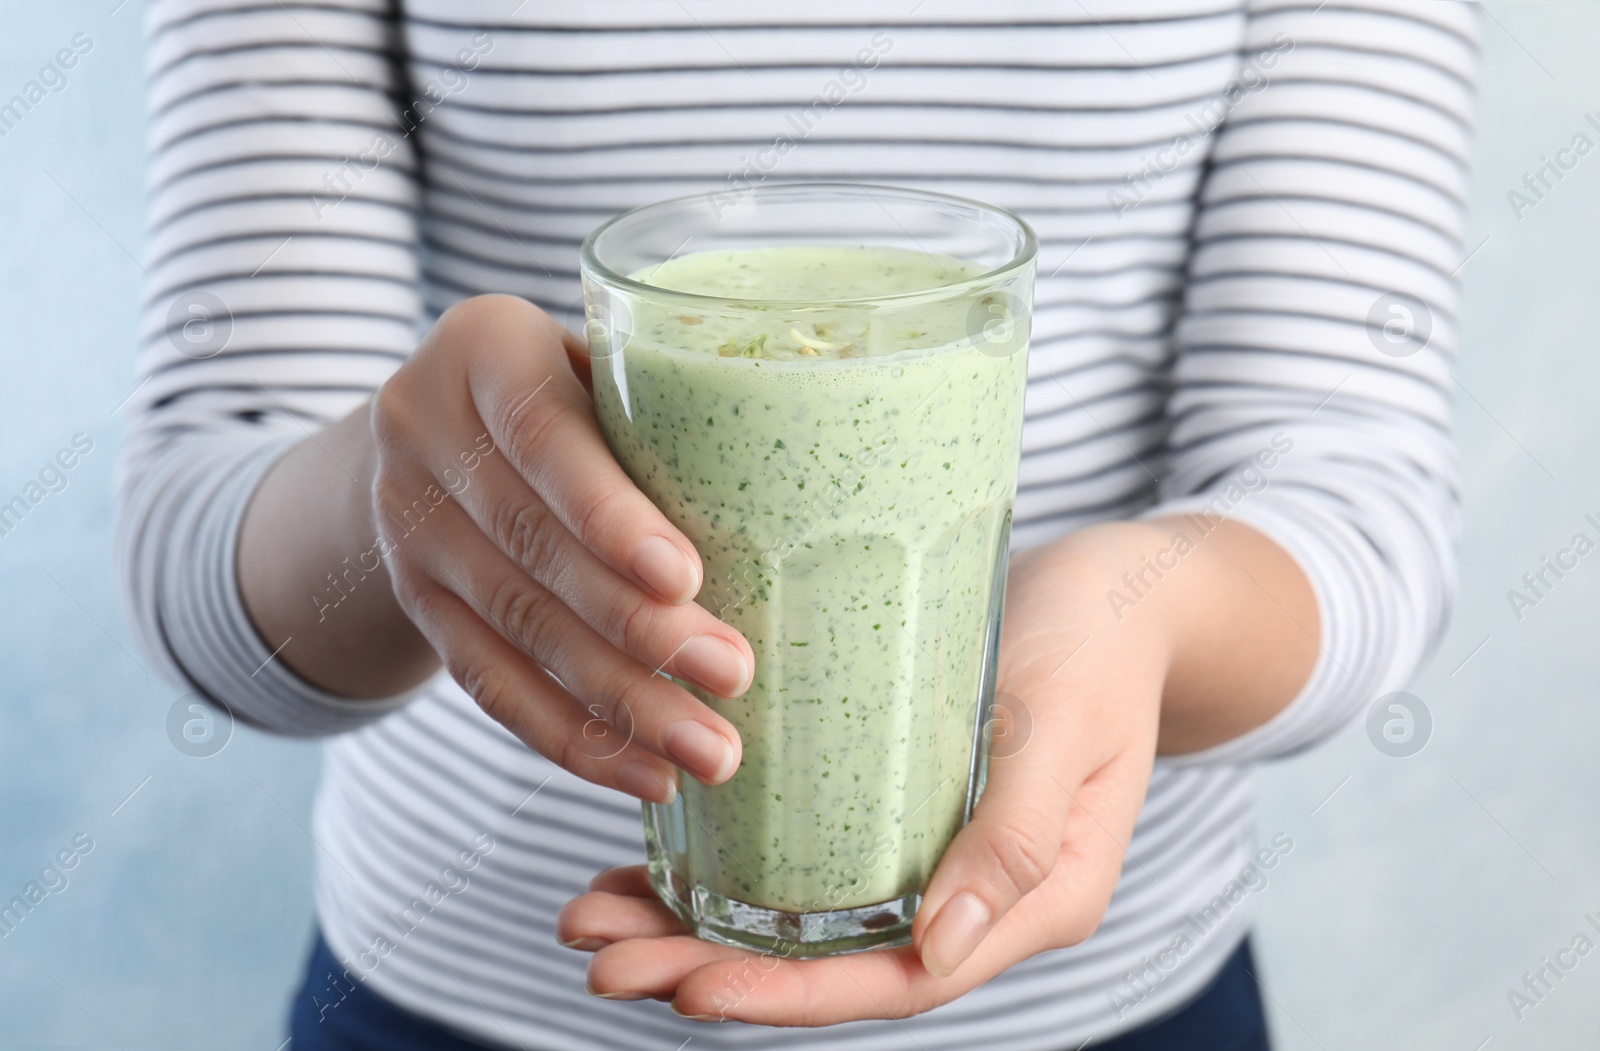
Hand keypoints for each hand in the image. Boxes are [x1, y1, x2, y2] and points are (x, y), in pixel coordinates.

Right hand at [359, 295, 753, 800]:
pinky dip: (572, 739)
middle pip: (532, 546)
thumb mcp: (608, 361)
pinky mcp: (417, 604)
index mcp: (483, 349)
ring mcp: (410, 527)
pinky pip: (490, 685)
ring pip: (516, 630)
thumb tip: (820, 491)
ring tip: (710, 751)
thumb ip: (671, 401)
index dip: (607, 513)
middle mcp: (425, 434)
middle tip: (733, 676)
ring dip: (619, 703)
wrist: (438, 427)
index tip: (686, 578)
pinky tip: (646, 775)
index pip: (541, 432)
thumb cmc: (580, 385)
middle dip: (637, 627)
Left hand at [557, 524, 1178, 1023]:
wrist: (1122, 588)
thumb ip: (1018, 837)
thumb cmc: (1102, 640)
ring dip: (692, 925)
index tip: (688, 987)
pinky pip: (803, 859)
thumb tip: (943, 950)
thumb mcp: (1069, 721)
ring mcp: (933, 856)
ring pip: (802, 918)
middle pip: (830, 962)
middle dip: (706, 969)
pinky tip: (644, 862)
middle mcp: (973, 896)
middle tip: (599, 959)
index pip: (901, 979)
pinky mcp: (896, 807)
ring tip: (591, 919)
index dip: (790, 994)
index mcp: (1032, 899)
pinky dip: (721, 867)